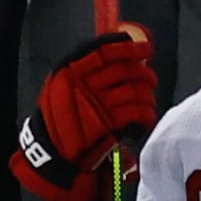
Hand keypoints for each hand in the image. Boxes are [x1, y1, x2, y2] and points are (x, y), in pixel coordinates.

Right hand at [9, 28, 155, 200]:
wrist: (50, 152)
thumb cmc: (58, 118)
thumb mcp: (60, 86)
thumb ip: (84, 69)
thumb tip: (119, 51)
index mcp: (70, 71)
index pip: (105, 50)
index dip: (128, 48)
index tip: (144, 48)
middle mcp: (84, 85)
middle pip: (124, 70)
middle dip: (143, 73)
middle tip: (149, 78)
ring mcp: (97, 105)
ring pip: (135, 91)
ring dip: (147, 95)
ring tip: (147, 99)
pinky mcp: (109, 126)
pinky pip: (137, 112)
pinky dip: (146, 114)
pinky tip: (145, 117)